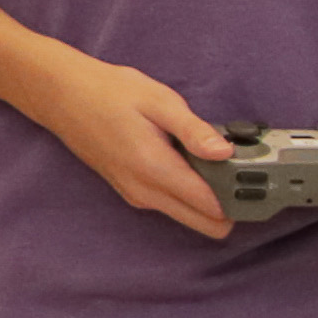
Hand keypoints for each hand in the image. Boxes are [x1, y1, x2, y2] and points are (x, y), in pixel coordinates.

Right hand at [33, 53, 235, 238]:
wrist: (59, 95)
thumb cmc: (106, 92)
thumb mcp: (157, 101)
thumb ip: (194, 130)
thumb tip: (225, 152)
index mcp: (154, 170)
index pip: (211, 208)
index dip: (241, 198)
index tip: (258, 180)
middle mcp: (145, 192)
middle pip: (205, 225)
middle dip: (232, 207)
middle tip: (245, 174)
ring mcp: (136, 196)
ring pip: (189, 217)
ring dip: (211, 200)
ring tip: (221, 163)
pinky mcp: (131, 192)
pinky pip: (171, 205)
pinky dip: (189, 193)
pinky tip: (193, 163)